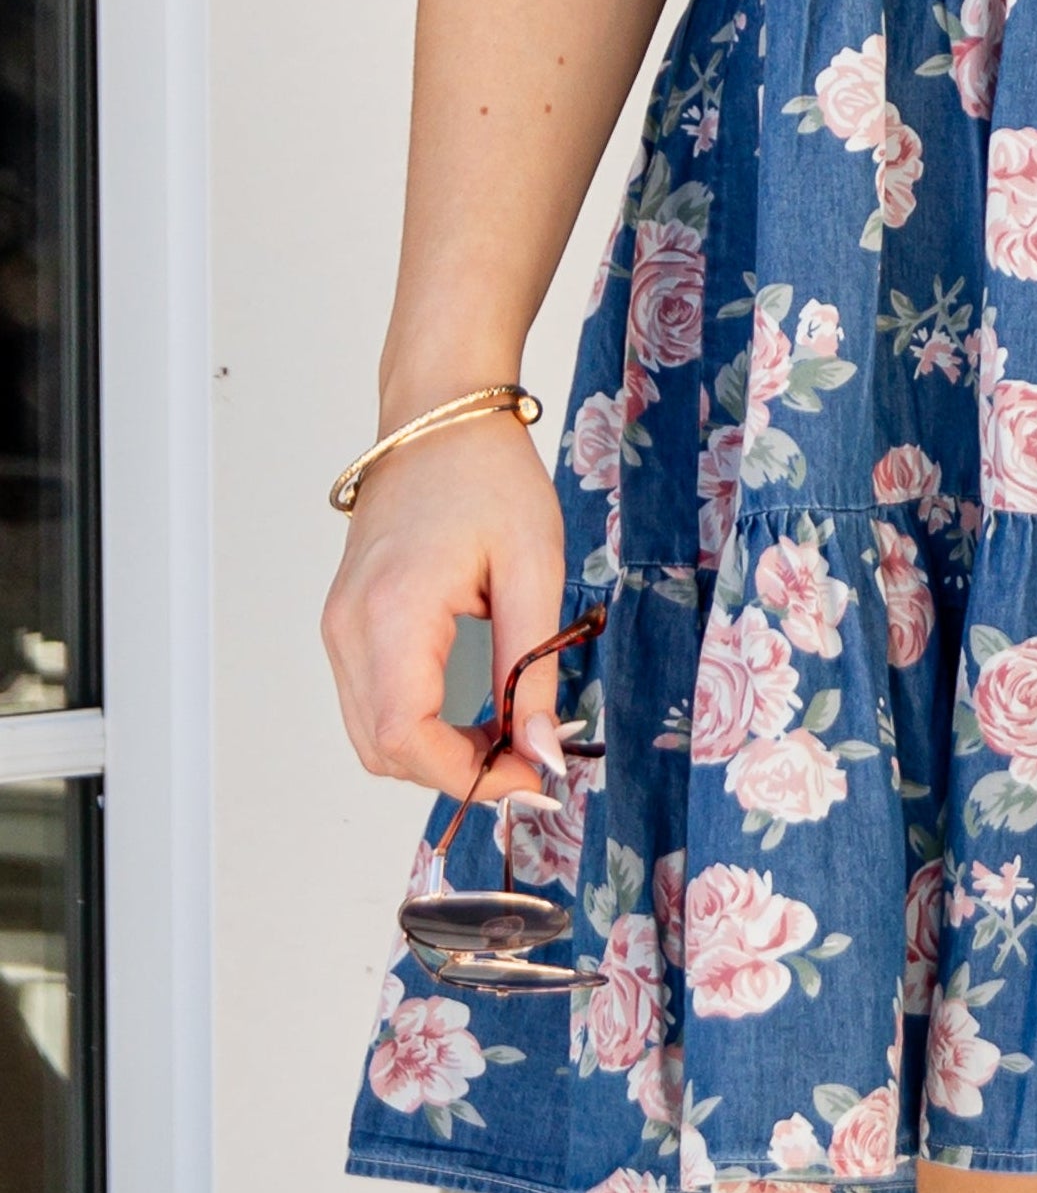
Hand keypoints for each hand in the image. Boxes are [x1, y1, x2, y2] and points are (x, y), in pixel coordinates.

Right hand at [321, 411, 567, 805]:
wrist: (440, 417)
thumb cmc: (488, 476)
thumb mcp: (533, 568)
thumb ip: (534, 667)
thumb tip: (541, 753)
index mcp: (392, 612)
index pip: (406, 737)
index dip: (467, 774)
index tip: (530, 774)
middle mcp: (349, 627)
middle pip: (383, 749)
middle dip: (455, 770)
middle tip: (528, 757)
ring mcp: (338, 625)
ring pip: (370, 735)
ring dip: (434, 752)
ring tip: (504, 732)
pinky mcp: (344, 622)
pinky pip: (368, 702)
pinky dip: (414, 723)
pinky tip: (468, 709)